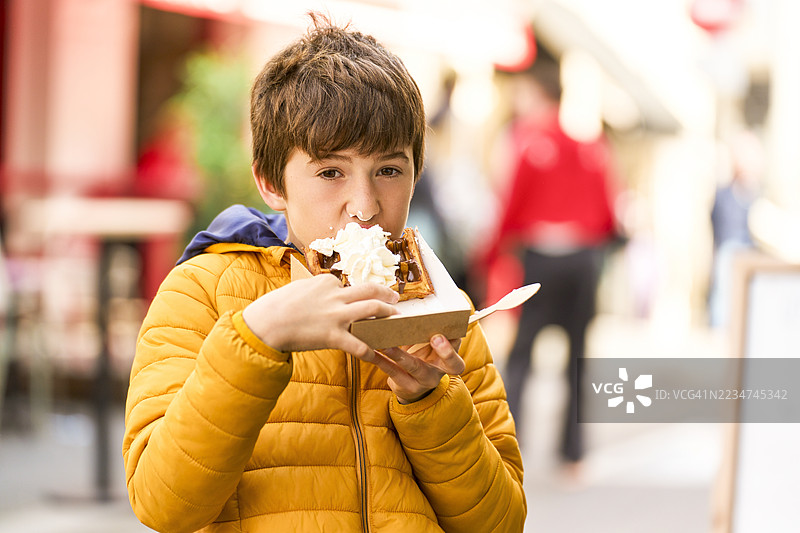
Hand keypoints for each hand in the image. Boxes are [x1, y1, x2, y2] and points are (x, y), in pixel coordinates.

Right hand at [242, 274, 398, 356]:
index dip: (356, 294)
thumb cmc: (278, 306)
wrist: (266, 323)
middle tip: (396, 299)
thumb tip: (327, 287)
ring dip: (388, 314)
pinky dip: (370, 351)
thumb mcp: (299, 287)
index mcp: (327, 283)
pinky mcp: (333, 336)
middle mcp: (336, 296)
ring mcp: (337, 316)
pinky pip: (359, 344)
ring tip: (396, 320)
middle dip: (387, 294)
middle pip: (370, 290)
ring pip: (372, 309)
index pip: (350, 286)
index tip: (361, 299)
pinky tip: (376, 356)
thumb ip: (317, 288)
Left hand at [362, 335, 464, 403]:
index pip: (461, 351)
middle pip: (452, 365)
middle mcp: (441, 371)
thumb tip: (412, 309)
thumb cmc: (420, 355)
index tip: (443, 334)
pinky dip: (382, 361)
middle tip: (435, 338)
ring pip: (416, 367)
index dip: (455, 346)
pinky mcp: (406, 387)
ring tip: (386, 344)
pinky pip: (393, 372)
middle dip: (445, 351)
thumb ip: (427, 331)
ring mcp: (425, 381)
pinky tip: (371, 352)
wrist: (411, 384)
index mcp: (450, 358)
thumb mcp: (428, 344)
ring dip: (401, 354)